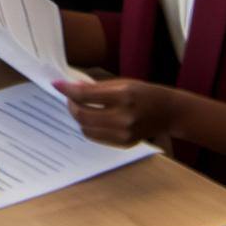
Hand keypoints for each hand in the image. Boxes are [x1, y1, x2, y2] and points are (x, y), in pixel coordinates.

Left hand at [55, 78, 178, 145]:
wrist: (169, 112)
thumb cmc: (144, 93)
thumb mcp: (122, 83)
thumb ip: (96, 87)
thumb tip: (72, 87)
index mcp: (124, 97)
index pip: (85, 95)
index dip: (67, 90)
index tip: (56, 84)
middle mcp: (124, 118)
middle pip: (82, 116)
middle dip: (71, 105)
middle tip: (69, 98)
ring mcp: (124, 134)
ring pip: (86, 129)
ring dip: (78, 117)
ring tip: (80, 107)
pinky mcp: (124, 143)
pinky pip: (96, 136)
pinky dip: (88, 126)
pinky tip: (92, 117)